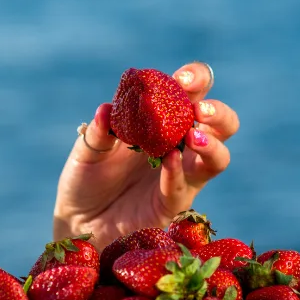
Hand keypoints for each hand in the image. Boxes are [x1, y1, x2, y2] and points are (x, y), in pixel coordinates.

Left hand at [53, 62, 239, 244]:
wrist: (78, 220)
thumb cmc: (87, 177)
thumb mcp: (87, 150)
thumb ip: (98, 132)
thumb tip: (107, 110)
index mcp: (162, 119)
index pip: (191, 92)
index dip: (196, 80)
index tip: (184, 79)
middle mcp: (180, 145)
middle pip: (221, 123)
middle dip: (218, 112)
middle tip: (200, 109)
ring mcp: (182, 175)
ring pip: (219, 158)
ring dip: (212, 144)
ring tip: (193, 137)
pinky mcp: (172, 204)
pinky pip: (182, 187)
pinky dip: (176, 172)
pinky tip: (169, 160)